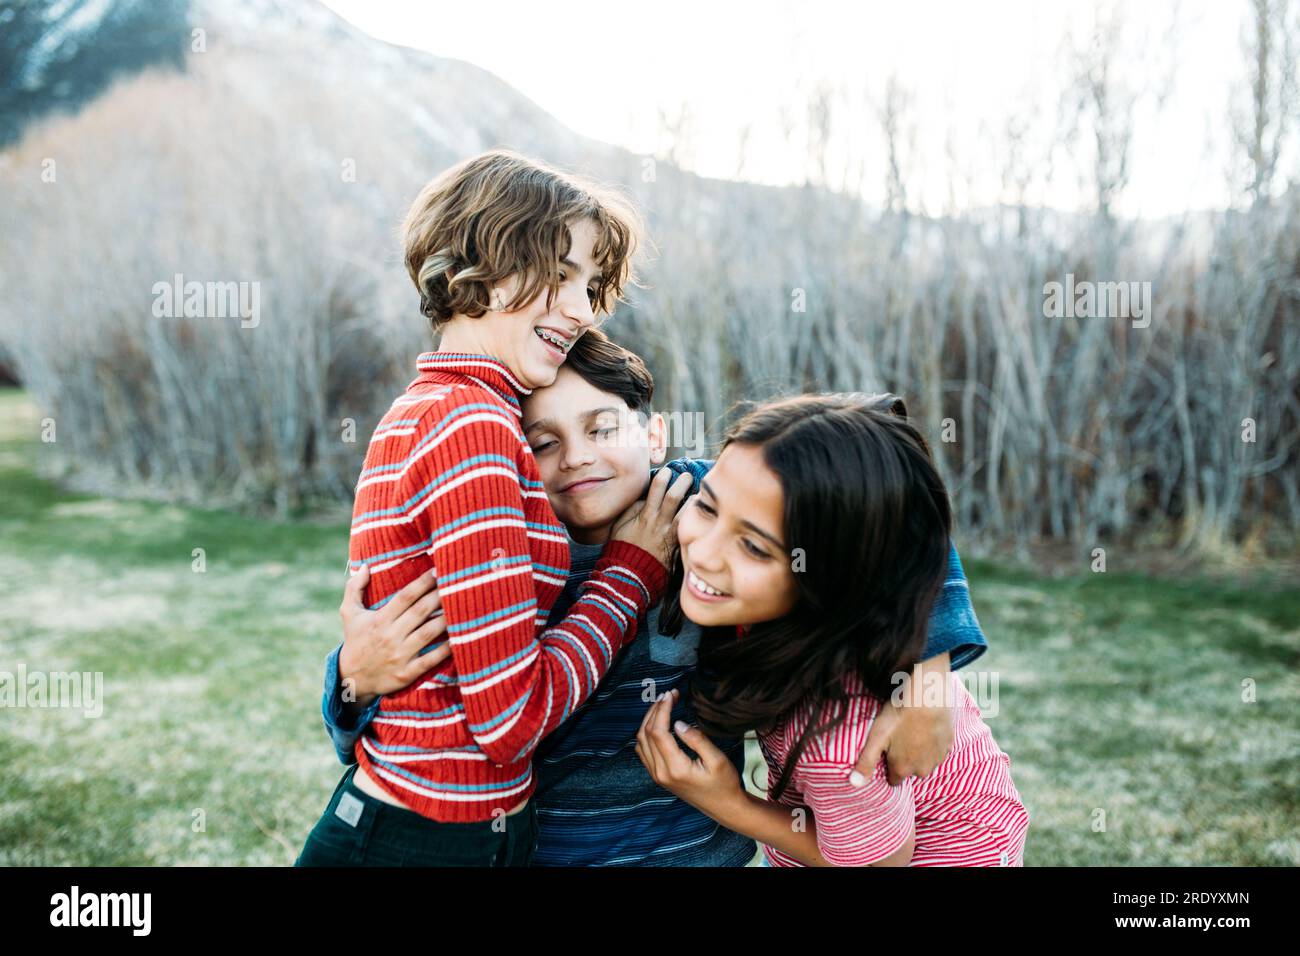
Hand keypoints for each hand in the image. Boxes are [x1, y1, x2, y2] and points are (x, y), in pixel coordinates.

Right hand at [338, 565, 451, 707]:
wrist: (350, 678)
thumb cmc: (355, 640)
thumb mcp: (349, 613)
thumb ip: (354, 588)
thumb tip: (365, 565)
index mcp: (380, 619)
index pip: (405, 596)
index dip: (423, 582)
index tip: (438, 571)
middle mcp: (390, 635)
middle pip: (420, 611)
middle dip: (439, 596)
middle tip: (456, 583)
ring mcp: (399, 655)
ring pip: (428, 633)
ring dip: (446, 620)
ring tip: (462, 607)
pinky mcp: (406, 674)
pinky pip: (430, 660)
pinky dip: (445, 650)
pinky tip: (459, 638)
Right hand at [610, 467, 693, 568]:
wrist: (629, 573)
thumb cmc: (622, 547)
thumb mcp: (620, 525)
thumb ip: (631, 509)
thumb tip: (643, 497)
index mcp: (645, 514)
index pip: (656, 488)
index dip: (663, 476)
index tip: (667, 471)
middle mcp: (659, 522)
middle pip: (674, 496)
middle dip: (682, 482)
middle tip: (687, 476)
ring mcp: (669, 534)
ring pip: (686, 512)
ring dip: (693, 500)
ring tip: (698, 493)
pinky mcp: (676, 545)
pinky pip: (689, 530)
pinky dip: (696, 521)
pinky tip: (703, 515)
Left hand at [635, 688, 743, 816]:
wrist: (724, 807)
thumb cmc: (724, 783)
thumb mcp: (717, 759)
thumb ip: (696, 739)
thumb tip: (677, 723)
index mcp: (675, 768)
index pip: (658, 731)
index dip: (662, 709)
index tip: (672, 694)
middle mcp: (661, 773)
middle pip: (646, 734)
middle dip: (655, 710)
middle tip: (669, 695)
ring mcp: (657, 776)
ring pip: (641, 741)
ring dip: (649, 720)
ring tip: (664, 704)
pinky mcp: (658, 776)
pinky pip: (643, 751)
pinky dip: (646, 733)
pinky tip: (659, 723)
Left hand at [851, 656, 953, 785]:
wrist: (927, 699)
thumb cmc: (899, 717)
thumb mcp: (876, 738)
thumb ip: (866, 763)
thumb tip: (854, 784)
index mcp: (902, 770)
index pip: (893, 780)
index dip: (888, 767)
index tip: (887, 753)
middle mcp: (922, 770)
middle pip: (910, 771)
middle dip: (905, 760)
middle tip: (899, 739)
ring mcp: (937, 759)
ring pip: (925, 762)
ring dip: (920, 753)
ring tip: (913, 732)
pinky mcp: (949, 747)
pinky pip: (938, 751)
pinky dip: (933, 744)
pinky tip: (927, 730)